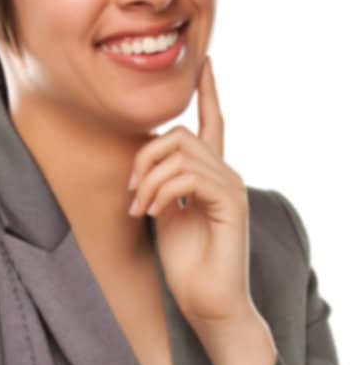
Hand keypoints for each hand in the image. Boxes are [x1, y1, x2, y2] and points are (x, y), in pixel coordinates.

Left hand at [127, 58, 256, 332]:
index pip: (213, 122)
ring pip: (181, 153)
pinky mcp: (231, 203)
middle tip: (131, 193)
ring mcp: (231, 187)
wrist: (207, 302)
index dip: (208, 92)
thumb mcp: (162, 215)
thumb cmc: (185, 264)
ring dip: (148, 179)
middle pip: (179, 135)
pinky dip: (162, 191)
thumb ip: (159, 185)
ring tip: (140, 209)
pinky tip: (152, 213)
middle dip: (144, 158)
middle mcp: (226, 174)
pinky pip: (190, 176)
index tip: (205, 63)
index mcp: (210, 174)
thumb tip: (145, 167)